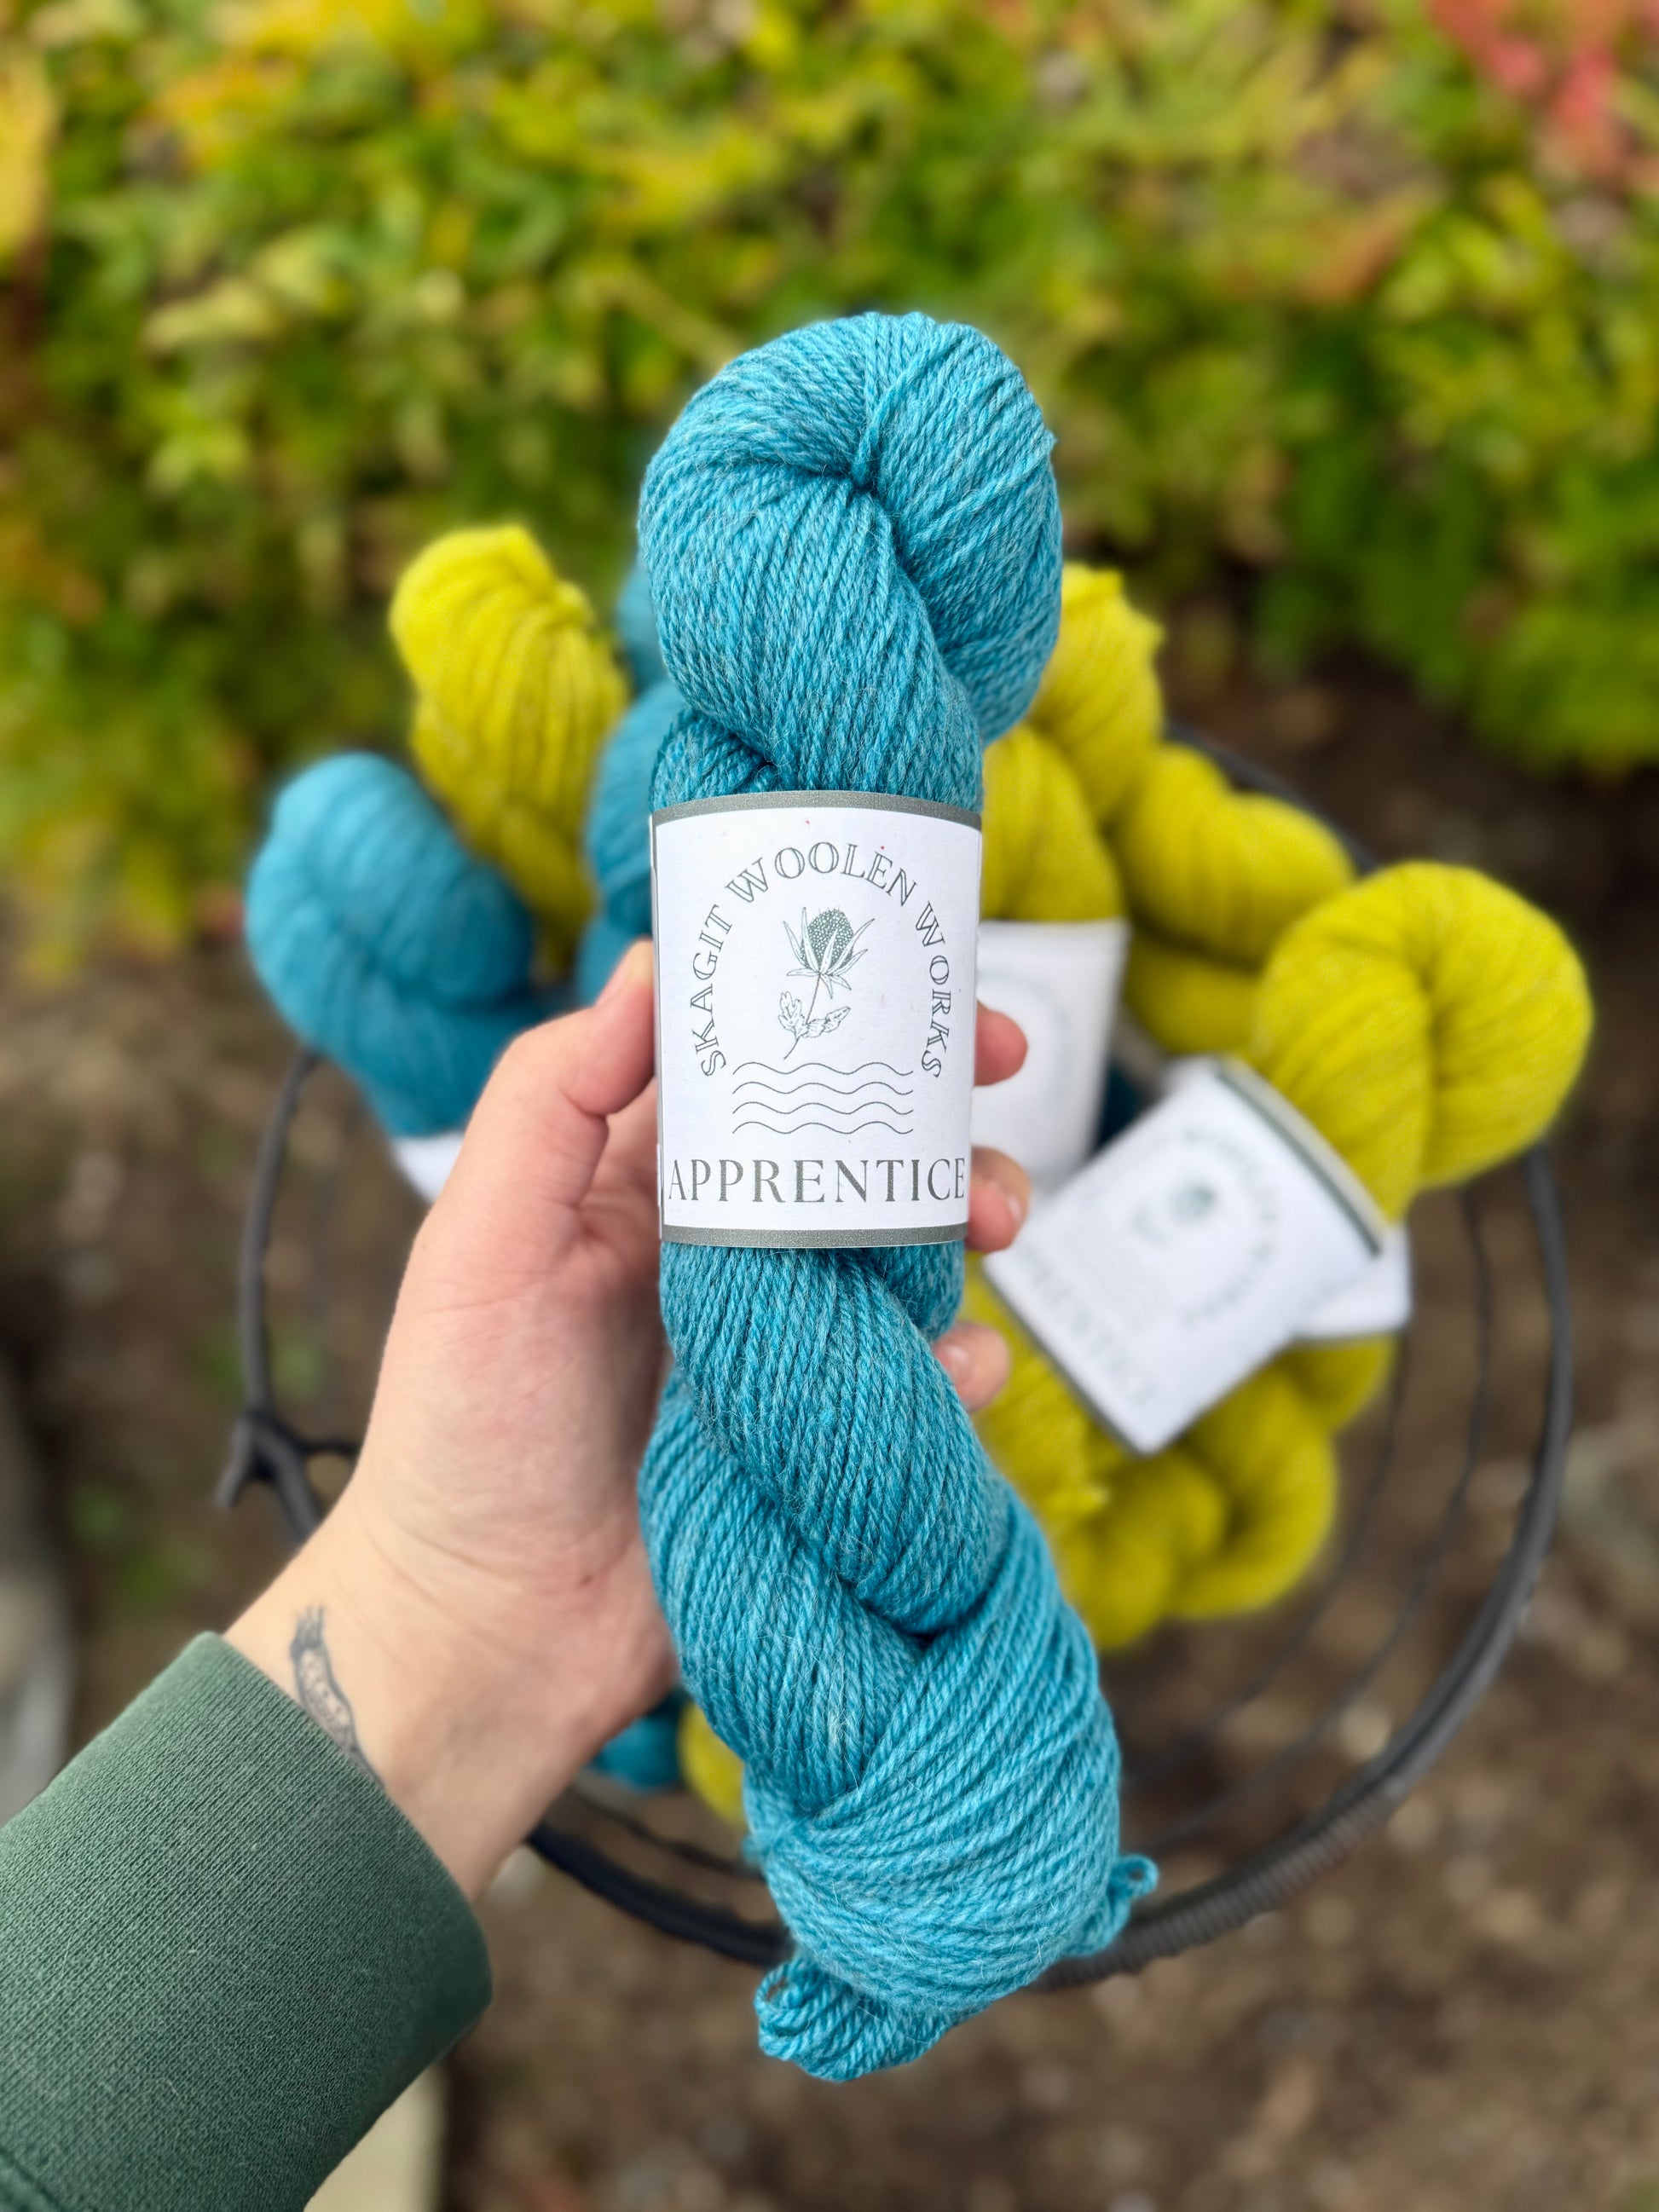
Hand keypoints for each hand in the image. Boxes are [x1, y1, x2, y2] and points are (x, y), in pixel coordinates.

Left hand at [230, 942, 1031, 1894]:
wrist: (486, 1637)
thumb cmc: (459, 1432)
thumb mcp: (481, 1244)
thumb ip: (551, 1099)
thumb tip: (653, 963)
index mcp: (640, 1183)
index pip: (755, 1065)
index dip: (838, 1013)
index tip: (919, 978)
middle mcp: (723, 1251)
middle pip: (854, 1149)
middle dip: (934, 1106)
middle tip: (996, 1079)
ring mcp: (783, 1347)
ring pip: (906, 1252)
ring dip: (967, 1216)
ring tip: (994, 1222)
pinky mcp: (823, 1439)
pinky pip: (921, 1381)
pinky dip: (963, 1362)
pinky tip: (958, 1370)